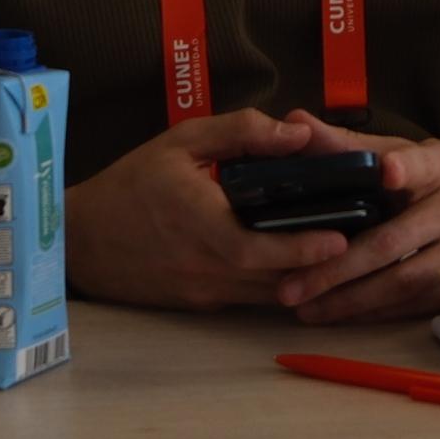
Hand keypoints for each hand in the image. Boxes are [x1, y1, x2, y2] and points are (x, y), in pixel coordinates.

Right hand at [60, 109, 340, 310]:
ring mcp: (201, 292)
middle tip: (360, 246)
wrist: (79, 240)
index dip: (301, 248)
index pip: (257, 250)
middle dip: (318, 268)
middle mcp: (203, 268)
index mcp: (198, 225)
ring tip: (343, 256)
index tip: (340, 237)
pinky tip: (301, 265)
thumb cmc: (131, 184)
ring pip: (265, 294)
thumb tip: (297, 133)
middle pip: (272, 279)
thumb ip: (240, 133)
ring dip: (302, 280)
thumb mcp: (181, 141)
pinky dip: (276, 285)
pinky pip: (248, 297)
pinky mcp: (198, 305)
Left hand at [266, 115, 439, 324]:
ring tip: (305, 308)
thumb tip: (296, 124)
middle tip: (291, 288)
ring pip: (403, 283)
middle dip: (338, 269)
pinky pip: (417, 305)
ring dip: (350, 300)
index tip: (390, 171)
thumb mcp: (420, 155)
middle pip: (395, 243)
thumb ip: (357, 147)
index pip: (425, 163)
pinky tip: (343, 315)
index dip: (406, 167)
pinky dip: (376, 312)